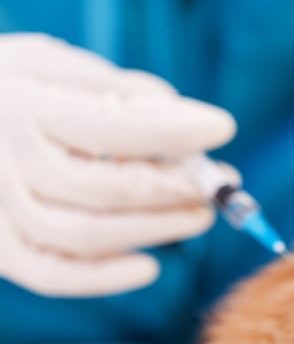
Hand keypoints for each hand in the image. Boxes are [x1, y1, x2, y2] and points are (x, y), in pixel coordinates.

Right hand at [0, 34, 237, 296]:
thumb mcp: (46, 64)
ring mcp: (0, 209)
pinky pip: (51, 275)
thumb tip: (174, 111)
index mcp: (24, 106)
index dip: (173, 132)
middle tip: (221, 180)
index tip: (222, 128)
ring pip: (86, 235)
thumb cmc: (7, 88)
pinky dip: (103, 279)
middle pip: (106, 188)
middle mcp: (9, 162)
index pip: (110, 127)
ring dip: (155, 229)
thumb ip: (109, 87)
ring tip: (200, 215)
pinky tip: (149, 268)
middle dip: (176, 187)